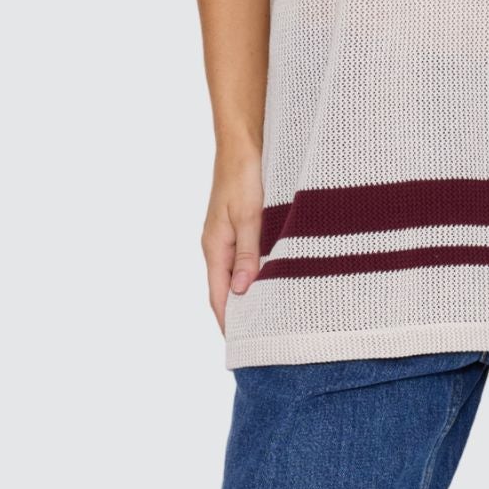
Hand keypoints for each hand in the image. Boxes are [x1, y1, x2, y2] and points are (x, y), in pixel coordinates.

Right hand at [201, 144, 264, 334]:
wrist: (243, 141)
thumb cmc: (245, 174)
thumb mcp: (250, 215)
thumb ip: (247, 252)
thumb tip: (241, 291)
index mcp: (214, 246)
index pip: (218, 297)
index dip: (230, 322)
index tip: (244, 347)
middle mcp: (218, 245)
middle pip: (226, 289)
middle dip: (241, 313)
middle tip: (263, 338)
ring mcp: (228, 235)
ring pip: (238, 273)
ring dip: (251, 293)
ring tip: (272, 316)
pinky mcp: (240, 224)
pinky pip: (246, 256)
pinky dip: (256, 271)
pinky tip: (275, 277)